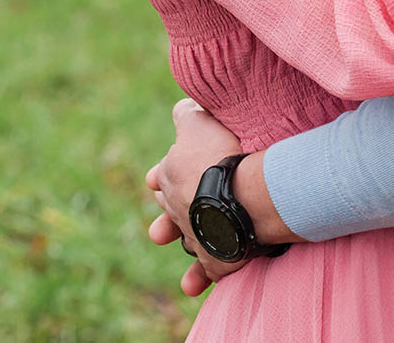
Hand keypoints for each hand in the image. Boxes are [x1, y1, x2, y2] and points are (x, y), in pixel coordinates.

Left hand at [143, 98, 245, 296]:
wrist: (240, 194)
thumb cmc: (219, 154)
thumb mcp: (200, 123)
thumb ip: (187, 116)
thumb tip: (182, 107)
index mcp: (169, 176)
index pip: (160, 176)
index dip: (160, 177)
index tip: (154, 181)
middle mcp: (176, 208)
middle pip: (169, 211)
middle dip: (167, 217)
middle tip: (159, 229)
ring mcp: (194, 235)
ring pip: (187, 242)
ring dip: (185, 249)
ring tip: (181, 257)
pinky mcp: (215, 259)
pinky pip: (209, 270)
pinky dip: (203, 276)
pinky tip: (197, 285)